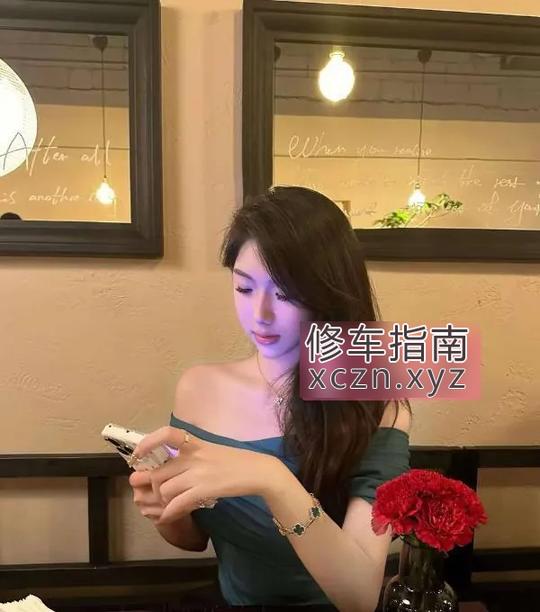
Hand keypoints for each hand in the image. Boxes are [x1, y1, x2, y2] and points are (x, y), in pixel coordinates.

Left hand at [131, 426, 287, 524]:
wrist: (258, 470)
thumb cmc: (234, 460)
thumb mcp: (209, 450)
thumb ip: (189, 456)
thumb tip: (166, 467)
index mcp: (194, 443)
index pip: (165, 434)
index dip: (147, 444)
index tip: (137, 456)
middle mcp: (194, 456)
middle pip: (159, 472)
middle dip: (150, 486)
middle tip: (148, 493)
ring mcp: (199, 473)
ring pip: (165, 489)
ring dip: (162, 501)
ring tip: (166, 505)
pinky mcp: (206, 490)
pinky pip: (178, 503)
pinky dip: (169, 513)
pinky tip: (168, 516)